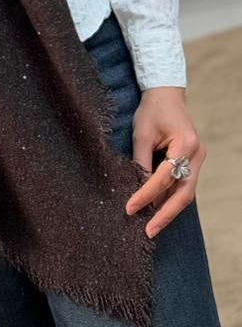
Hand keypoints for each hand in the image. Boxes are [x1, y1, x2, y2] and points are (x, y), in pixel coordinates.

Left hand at [124, 87, 205, 237]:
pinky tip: (157, 211)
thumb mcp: (141, 132)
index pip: (164, 177)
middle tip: (148, 232)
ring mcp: (197, 160)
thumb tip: (134, 189)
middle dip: (165, 214)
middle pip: (183, 193)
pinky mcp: (192, 163)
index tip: (129, 208)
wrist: (166, 94)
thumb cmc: (152, 110)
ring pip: (185, 193)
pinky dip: (170, 199)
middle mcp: (196, 155)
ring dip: (168, 211)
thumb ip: (140, 161)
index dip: (146, 194)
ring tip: (151, 227)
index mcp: (186, 144)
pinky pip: (182, 186)